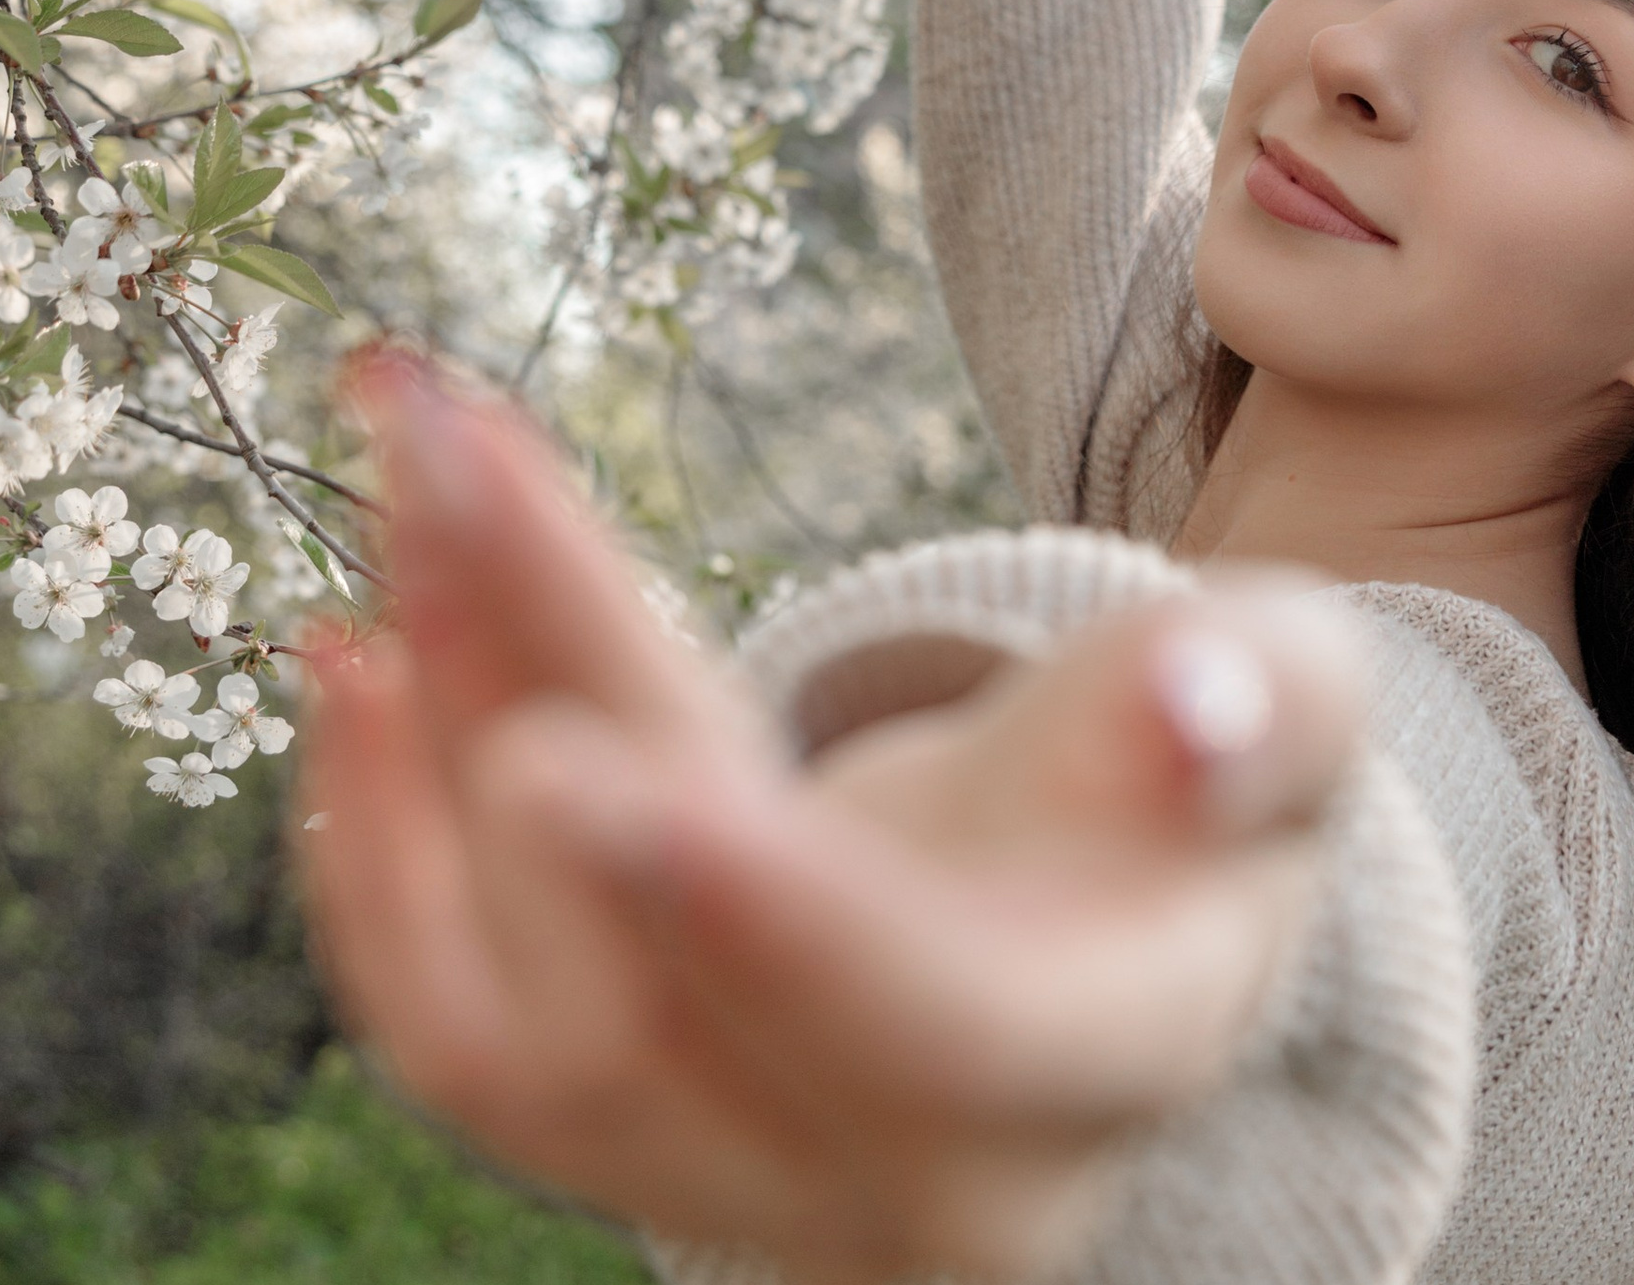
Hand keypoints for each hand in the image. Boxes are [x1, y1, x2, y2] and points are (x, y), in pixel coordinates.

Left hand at [300, 348, 1365, 1284]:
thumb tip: (1199, 709)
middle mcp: (895, 1179)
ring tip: (412, 477)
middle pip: (665, 969)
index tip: (568, 760)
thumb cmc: (1194, 780)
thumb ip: (1262, 705)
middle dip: (534, 685)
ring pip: (519, 1011)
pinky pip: (450, 1032)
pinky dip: (373, 845)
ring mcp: (730, 1177)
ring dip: (435, 719)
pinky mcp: (614, 1130)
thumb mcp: (1281, 704)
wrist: (1092, 906)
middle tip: (433, 453)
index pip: (919, 1016)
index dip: (754, 908)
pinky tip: (352, 649)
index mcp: (1085, 1065)